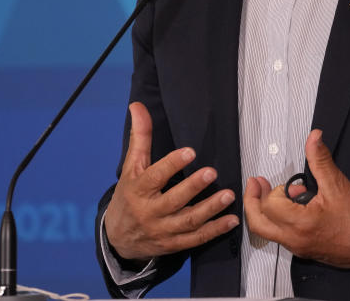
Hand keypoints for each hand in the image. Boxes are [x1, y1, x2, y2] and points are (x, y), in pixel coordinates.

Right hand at [104, 102, 239, 260]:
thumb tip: (137, 105)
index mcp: (138, 190)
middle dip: (193, 187)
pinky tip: (231, 220)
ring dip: (210, 210)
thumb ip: (140, 137)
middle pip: (173, 200)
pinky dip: (214, 231)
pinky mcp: (174, 244)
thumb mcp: (131, 167)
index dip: (171, 165)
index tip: (190, 152)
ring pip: (188, 221)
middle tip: (212, 172)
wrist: (118, 238)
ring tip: (228, 195)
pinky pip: (196, 239)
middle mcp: (150, 212)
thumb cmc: (129, 195)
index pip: (154, 177)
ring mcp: (163, 230)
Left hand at [243, 129, 349, 270]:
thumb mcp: (338, 185)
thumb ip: (320, 159)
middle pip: (258, 223)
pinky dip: (276, 221)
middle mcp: (294, 239)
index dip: (275, 190)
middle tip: (255, 184)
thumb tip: (313, 137)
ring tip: (279, 195)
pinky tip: (291, 208)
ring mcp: (297, 247)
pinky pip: (279, 236)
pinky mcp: (303, 250)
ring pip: (267, 232)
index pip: (270, 205)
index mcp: (300, 224)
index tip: (292, 185)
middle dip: (253, 201)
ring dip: (265, 211)